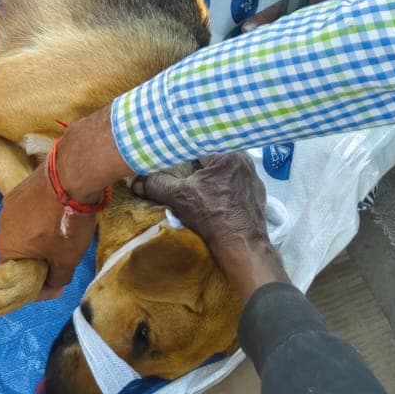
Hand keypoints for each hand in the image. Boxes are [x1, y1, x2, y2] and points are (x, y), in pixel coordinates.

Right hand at [0, 164, 96, 297]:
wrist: (71, 177)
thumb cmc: (66, 225)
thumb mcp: (67, 261)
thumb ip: (56, 279)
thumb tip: (52, 285)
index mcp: (7, 248)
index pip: (15, 277)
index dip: (36, 286)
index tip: (55, 285)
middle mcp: (2, 226)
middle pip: (18, 252)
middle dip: (37, 260)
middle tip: (58, 262)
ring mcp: (9, 204)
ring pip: (22, 230)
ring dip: (37, 238)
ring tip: (60, 237)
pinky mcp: (19, 188)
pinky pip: (27, 212)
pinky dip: (38, 219)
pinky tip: (56, 216)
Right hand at [131, 153, 288, 300]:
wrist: (241, 247)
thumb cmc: (211, 217)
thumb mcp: (178, 197)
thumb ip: (157, 184)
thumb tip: (137, 182)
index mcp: (229, 154)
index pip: (199, 146)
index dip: (183, 154)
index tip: (172, 162)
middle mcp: (245, 162)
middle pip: (213, 159)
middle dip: (198, 167)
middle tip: (184, 177)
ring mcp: (254, 180)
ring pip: (225, 172)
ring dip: (212, 178)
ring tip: (200, 190)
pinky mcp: (257, 196)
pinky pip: (236, 185)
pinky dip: (225, 190)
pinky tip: (216, 201)